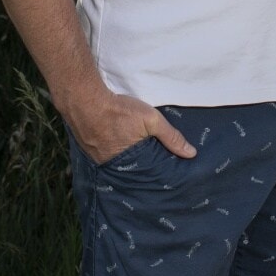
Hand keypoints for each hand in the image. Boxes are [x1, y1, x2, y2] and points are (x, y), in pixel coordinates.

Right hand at [58, 84, 196, 164]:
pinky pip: (102, 155)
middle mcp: (112, 166)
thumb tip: (191, 153)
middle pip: (130, 170)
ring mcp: (97, 159)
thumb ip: (171, 136)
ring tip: (132, 154)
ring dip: (124, 159)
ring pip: (116, 163)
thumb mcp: (151, 120)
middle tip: (148, 162)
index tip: (164, 171)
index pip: (147, 175)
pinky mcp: (87, 150)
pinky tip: (114, 144)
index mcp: (129, 163)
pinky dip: (110, 151)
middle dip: (139, 167)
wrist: (84, 100)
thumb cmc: (119, 110)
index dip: (154, 171)